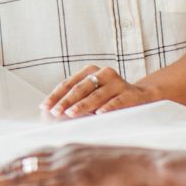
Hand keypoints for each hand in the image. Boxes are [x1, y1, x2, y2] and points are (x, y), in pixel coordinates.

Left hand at [0, 143, 155, 185]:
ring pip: (19, 176)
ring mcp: (67, 167)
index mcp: (66, 150)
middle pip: (13, 166)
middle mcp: (61, 155)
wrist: (151, 166)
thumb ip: (76, 168)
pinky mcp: (75, 182)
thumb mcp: (97, 163)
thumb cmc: (128, 168)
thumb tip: (60, 180)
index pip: (23, 160)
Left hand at [42, 65, 158, 117]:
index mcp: (90, 71)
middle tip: (55, 112)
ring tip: (71, 113)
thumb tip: (51, 112)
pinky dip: (108, 107)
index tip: (44, 107)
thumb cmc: (108, 98)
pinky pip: (117, 101)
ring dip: (83, 105)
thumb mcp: (91, 96)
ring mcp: (118, 82)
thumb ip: (75, 100)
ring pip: (97, 94)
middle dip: (66, 101)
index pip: (69, 84)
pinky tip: (99, 114)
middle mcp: (104, 73)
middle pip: (81, 88)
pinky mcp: (130, 93)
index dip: (56, 95)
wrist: (141, 97)